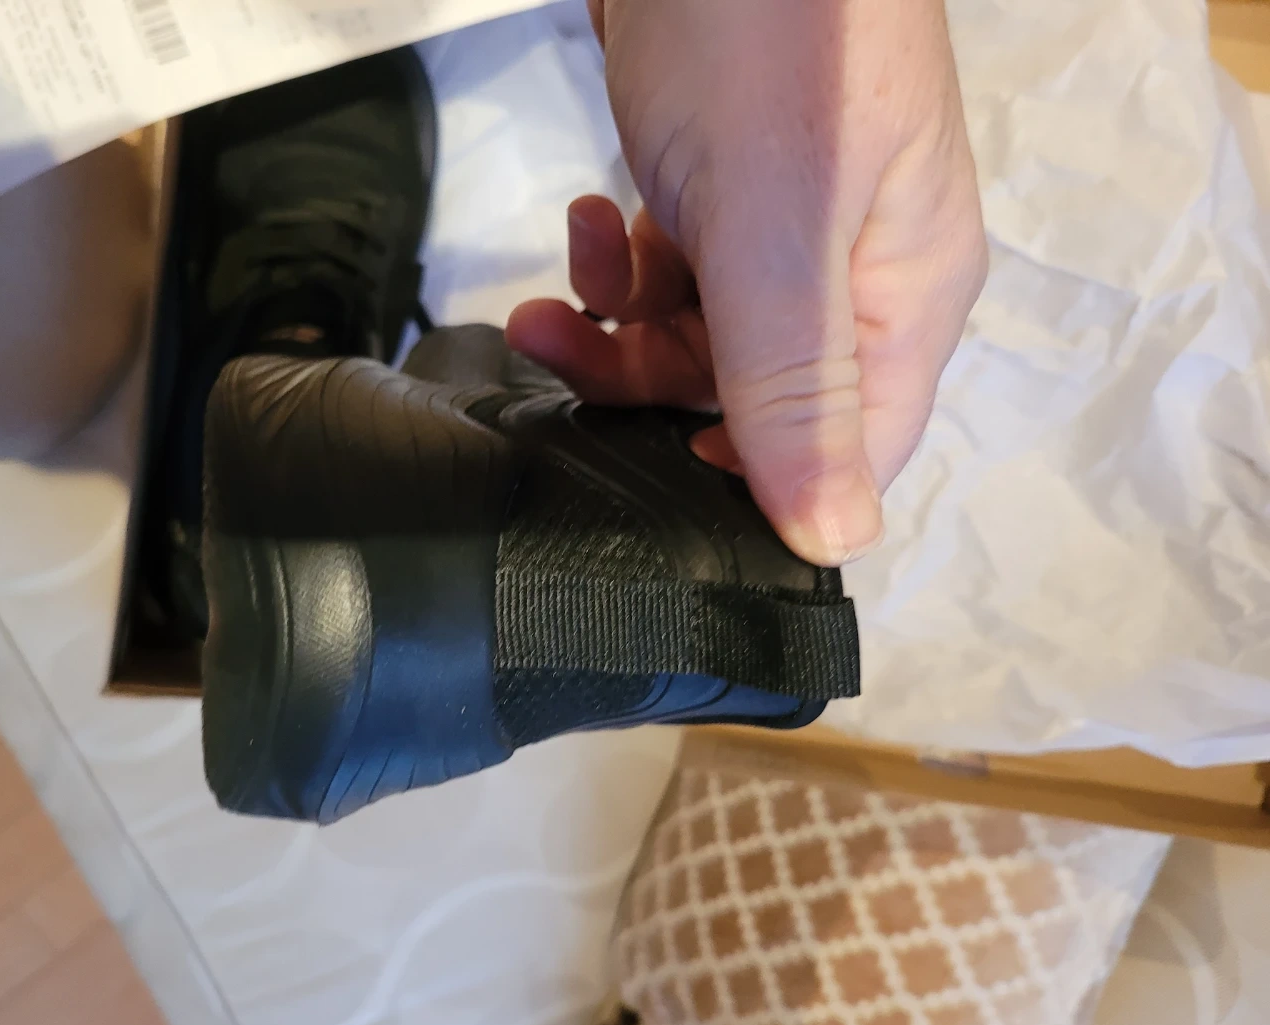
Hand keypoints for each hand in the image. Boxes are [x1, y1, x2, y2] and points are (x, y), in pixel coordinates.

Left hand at [507, 0, 986, 565]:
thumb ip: (798, 384)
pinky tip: (589, 220)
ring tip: (552, 289)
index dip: (755, 482)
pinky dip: (619, 260)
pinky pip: (675, 269)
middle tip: (563, 348)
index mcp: (905, 295)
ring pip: (700, 336)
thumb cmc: (774, 28)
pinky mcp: (728, 185)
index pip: (851, 451)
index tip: (657, 471)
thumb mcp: (777, 226)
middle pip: (754, 399)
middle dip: (649, 384)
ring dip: (617, 322)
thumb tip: (835, 539)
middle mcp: (859, 274)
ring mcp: (790, 227)